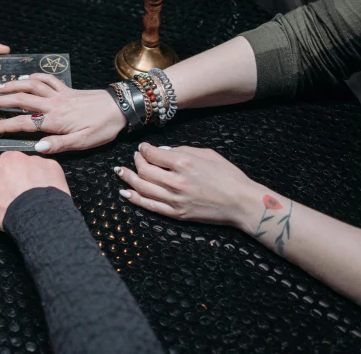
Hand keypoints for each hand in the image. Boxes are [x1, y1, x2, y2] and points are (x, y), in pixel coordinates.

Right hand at [0, 74, 125, 153]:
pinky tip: (23, 79)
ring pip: (30, 86)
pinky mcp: (67, 89)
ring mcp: (59, 94)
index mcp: (55, 121)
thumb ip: (59, 145)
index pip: (22, 123)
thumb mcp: (83, 143)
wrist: (121, 107)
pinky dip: (32, 77)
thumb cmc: (103, 128)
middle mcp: (53, 105)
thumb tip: (37, 147)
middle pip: (21, 101)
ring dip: (12, 87)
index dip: (2, 126)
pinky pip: (46, 79)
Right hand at [0, 133, 68, 229]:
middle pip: (6, 161)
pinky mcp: (51, 166)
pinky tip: (41, 190)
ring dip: (24, 173)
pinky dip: (41, 177)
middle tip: (10, 189)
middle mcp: (14, 158)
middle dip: (6, 171)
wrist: (40, 218)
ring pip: (25, 163)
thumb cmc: (8, 212)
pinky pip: (43, 168)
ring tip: (28, 193)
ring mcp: (34, 160)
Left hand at [116, 143, 261, 229]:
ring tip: (120, 172)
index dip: (144, 149)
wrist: (241, 203)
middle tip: (135, 157)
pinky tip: (125, 192)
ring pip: (142, 187)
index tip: (142, 147)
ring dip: (128, 178)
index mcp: (184, 163)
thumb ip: (182, 150)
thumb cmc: (228, 176)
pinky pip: (149, 205)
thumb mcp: (207, 154)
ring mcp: (175, 200)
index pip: (153, 154)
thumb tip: (160, 151)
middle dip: (136, 161)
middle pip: (144, 170)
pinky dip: (135, 198)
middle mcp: (176, 181)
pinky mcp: (176, 213)